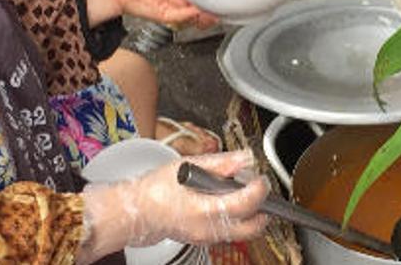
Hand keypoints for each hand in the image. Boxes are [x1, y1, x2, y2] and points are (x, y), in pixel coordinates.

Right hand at [76, 151, 269, 260]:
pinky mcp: (205, 240)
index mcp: (204, 209)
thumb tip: (244, 159)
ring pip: (243, 232)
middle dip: (263, 209)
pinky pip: (230, 233)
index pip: (246, 204)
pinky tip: (228, 202)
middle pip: (253, 228)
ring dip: (251, 215)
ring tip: (243, 195)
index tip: (260, 178)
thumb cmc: (156, 189)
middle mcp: (208, 229)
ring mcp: (207, 238)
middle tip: (259, 191)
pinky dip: (237, 219)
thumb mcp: (187, 166)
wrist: (137, 211)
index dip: (259, 189)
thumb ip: (220, 163)